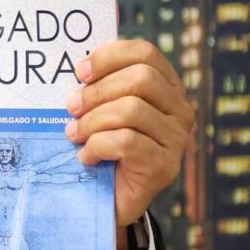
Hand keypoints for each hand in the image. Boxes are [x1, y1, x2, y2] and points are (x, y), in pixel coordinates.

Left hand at [64, 39, 193, 225]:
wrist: (107, 196)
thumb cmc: (99, 143)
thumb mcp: (99, 108)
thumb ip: (96, 85)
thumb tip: (77, 67)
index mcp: (165, 87)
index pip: (146, 53)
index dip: (109, 57)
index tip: (79, 72)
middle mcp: (179, 110)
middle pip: (140, 79)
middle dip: (96, 91)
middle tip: (71, 107)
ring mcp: (176, 140)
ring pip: (130, 110)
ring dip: (91, 122)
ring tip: (74, 134)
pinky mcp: (165, 166)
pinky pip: (125, 142)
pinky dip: (96, 147)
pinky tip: (86, 156)